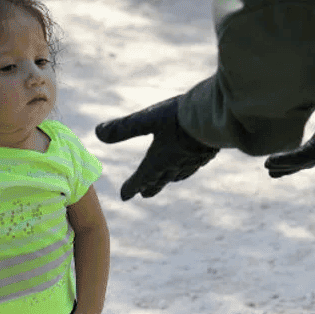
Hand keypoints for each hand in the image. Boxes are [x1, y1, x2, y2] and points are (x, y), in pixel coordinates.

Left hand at [95, 96, 219, 200]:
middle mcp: (174, 166)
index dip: (130, 187)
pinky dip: (185, 170)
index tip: (123, 196)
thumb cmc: (180, 118)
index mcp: (158, 161)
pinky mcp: (207, 154)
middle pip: (159, 180)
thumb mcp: (147, 119)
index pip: (140, 178)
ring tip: (165, 180)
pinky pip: (192, 167)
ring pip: (177, 175)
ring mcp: (192, 162)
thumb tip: (97, 132)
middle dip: (149, 187)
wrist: (218, 117)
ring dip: (168, 180)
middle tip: (143, 194)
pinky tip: (189, 164)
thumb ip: (123, 128)